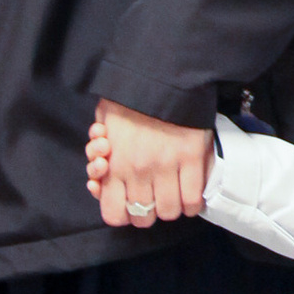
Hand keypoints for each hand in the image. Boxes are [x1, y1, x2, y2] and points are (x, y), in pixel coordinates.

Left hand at [88, 101, 211, 228]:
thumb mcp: (103, 124)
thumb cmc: (129, 99)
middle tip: (151, 198)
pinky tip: (189, 195)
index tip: (128, 203)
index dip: (122, 213)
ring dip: (170, 207)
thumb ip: (99, 154)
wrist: (160, 75)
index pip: (114, 214)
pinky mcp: (192, 160)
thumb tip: (100, 176)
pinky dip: (192, 203)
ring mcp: (166, 167)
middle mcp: (138, 172)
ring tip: (172, 195)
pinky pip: (193, 199)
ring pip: (168, 212)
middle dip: (146, 212)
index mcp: (114, 165)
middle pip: (143, 217)